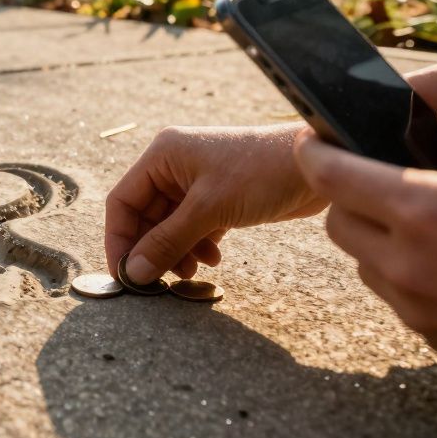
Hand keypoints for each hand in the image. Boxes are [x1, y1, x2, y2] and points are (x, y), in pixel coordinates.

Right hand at [105, 125, 326, 284]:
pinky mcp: (218, 198)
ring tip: (190, 272)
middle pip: (145, 217)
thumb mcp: (210, 208)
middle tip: (159, 281)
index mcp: (163, 156)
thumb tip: (134, 273)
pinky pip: (193, 228)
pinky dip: (196, 246)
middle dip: (152, 250)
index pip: (123, 201)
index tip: (124, 274)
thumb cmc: (262, 172)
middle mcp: (174, 167)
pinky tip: (212, 260)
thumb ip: (168, 242)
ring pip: (169, 226)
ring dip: (175, 252)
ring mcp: (196, 182)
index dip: (118, 239)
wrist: (317, 166)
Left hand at [293, 129, 436, 373]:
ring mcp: (416, 305)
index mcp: (427, 211)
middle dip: (351, 198)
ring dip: (378, 238)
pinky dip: (404, 272)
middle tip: (384, 183)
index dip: (315, 153)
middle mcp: (407, 261)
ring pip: (362, 261)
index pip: (333, 176)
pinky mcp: (431, 336)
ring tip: (430, 225)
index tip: (310, 140)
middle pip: (337, 221)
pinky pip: (394, 294)